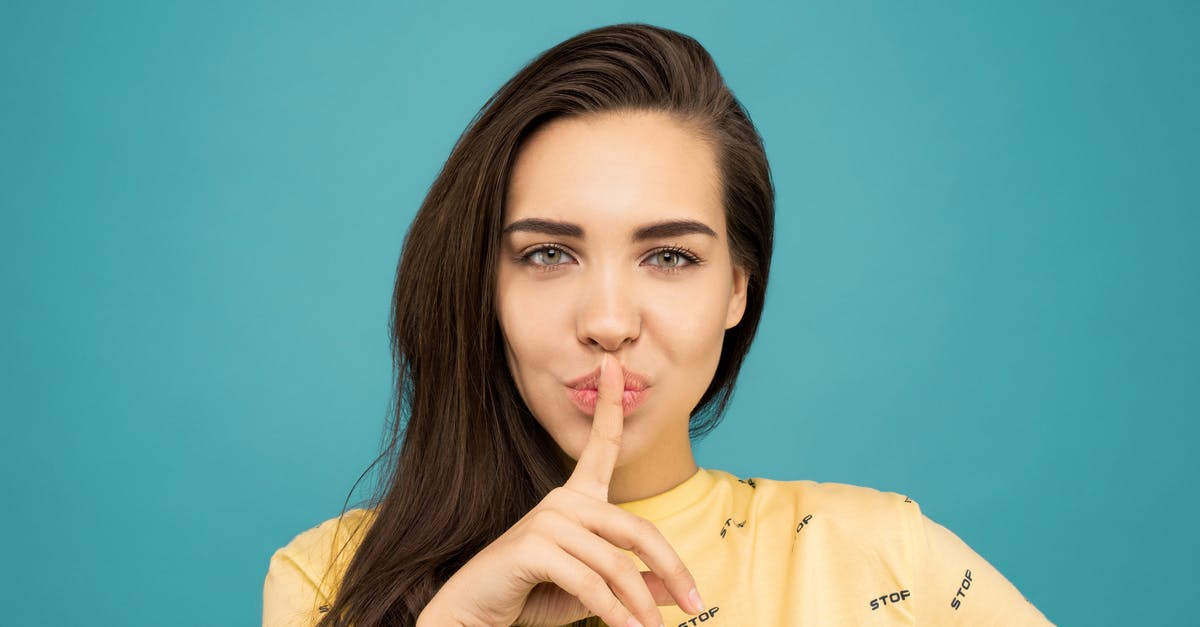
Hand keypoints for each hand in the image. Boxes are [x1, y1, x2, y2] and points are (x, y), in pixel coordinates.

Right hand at [422, 353, 704, 626]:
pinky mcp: (534, 547)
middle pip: (636, 529)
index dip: (609, 403)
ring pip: (616, 563)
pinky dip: (615, 613)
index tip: (615, 363)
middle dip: (672, 568)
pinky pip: (591, 583)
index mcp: (575, 499)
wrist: (473, 615)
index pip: (600, 445)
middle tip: (697, 603)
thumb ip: (634, 584)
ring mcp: (547, 520)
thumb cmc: (533, 596)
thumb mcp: (596, 592)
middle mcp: (562, 501)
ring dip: (641, 605)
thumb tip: (680, 592)